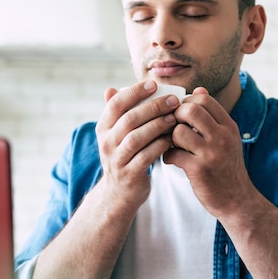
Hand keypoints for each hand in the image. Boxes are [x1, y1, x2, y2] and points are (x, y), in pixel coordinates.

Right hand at [95, 80, 179, 209]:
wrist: (118, 194)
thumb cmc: (123, 156)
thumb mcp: (114, 136)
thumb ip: (117, 114)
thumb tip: (111, 88)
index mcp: (103, 128)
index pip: (115, 104)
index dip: (134, 92)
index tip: (153, 84)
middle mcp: (106, 143)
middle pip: (129, 119)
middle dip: (153, 107)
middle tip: (173, 101)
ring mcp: (117, 160)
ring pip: (137, 138)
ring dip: (158, 125)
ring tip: (174, 118)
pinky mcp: (129, 174)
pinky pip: (146, 156)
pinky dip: (160, 145)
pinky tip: (172, 139)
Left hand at [164, 87, 253, 217]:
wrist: (237, 201)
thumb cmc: (227, 167)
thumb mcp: (226, 138)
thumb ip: (212, 115)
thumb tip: (198, 89)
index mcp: (228, 126)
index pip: (204, 98)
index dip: (187, 102)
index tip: (182, 114)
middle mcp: (222, 137)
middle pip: (191, 109)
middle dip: (176, 116)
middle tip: (174, 128)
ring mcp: (211, 153)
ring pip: (179, 131)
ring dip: (170, 138)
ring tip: (173, 145)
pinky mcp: (199, 170)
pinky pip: (172, 154)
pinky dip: (167, 156)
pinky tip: (172, 160)